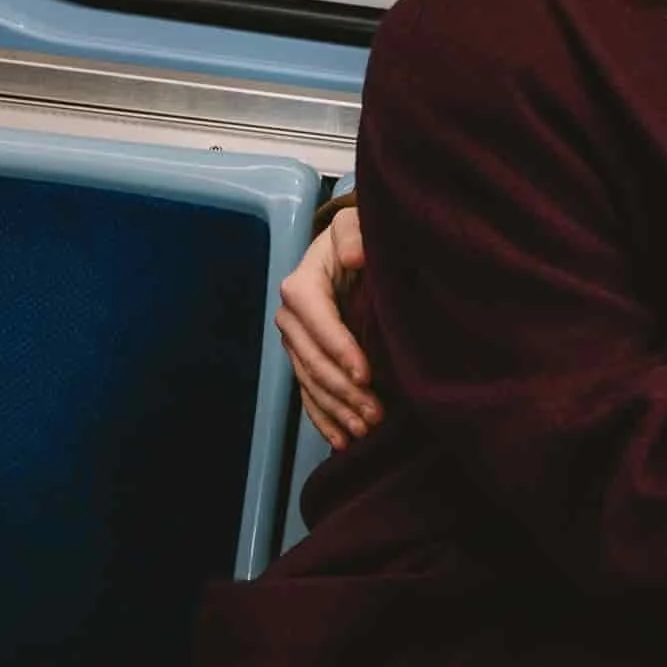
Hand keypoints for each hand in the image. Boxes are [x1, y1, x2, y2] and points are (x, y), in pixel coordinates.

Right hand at [277, 207, 378, 447]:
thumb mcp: (355, 225)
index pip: (319, 323)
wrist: (347, 251)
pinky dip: (325, 418)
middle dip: (343, 391)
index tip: (366, 375)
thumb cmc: (355, 239)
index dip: (341, 350)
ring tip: (364, 431)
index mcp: (302, 287)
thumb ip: (353, 234)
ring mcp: (295, 343)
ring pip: (311, 384)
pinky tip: (342, 441)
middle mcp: (291, 318)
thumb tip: (354, 256)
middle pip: (313, 361)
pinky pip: (309, 395)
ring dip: (337, 411)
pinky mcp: (304, 360)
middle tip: (376, 413)